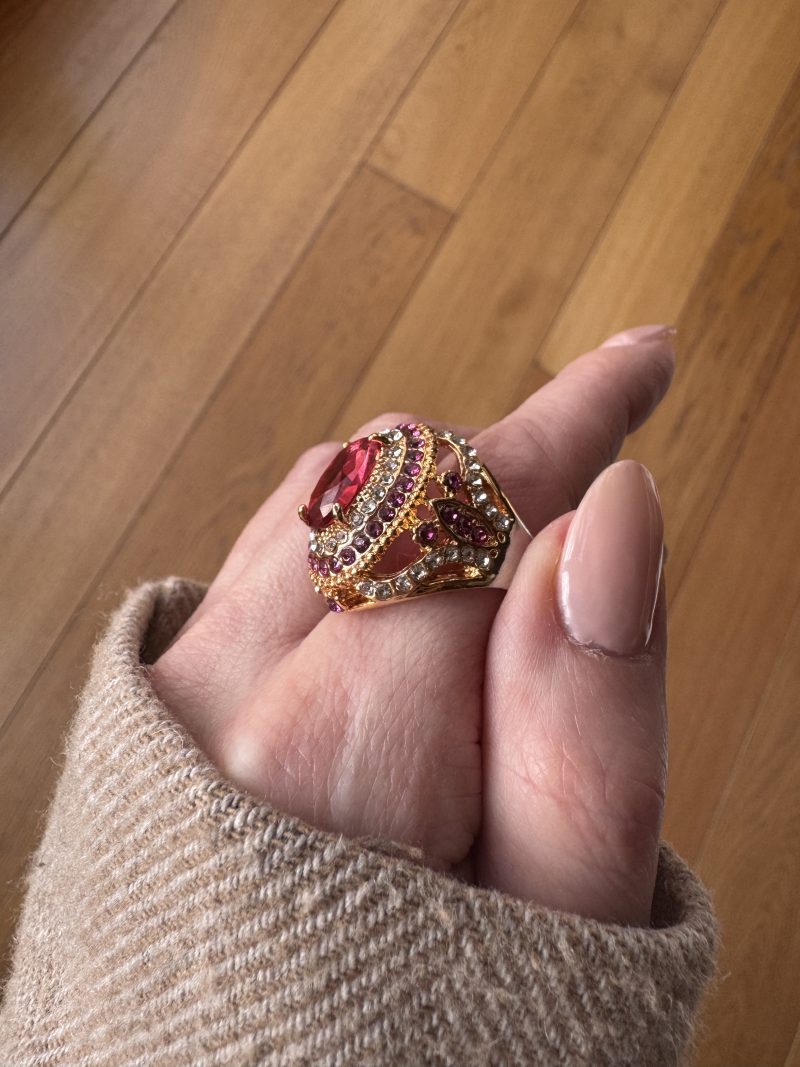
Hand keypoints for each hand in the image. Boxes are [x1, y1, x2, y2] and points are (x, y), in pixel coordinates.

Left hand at [150, 325, 672, 926]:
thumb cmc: (423, 1049)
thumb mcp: (564, 923)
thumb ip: (589, 722)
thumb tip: (612, 519)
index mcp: (330, 761)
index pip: (468, 508)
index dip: (571, 420)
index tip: (636, 365)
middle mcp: (214, 708)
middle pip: (384, 482)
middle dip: (504, 469)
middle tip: (587, 478)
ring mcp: (162, 703)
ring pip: (318, 503)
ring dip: (431, 496)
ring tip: (507, 542)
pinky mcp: (148, 712)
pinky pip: (260, 560)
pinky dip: (353, 535)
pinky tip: (408, 579)